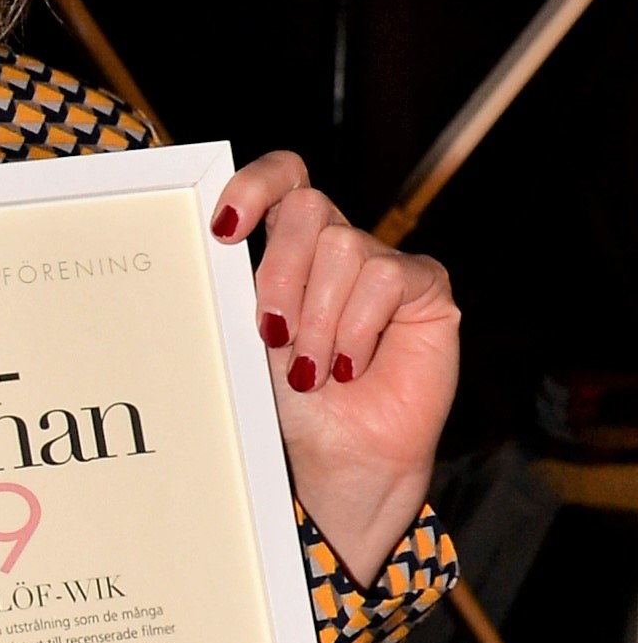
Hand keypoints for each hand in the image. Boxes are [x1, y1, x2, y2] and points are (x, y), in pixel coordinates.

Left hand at [213, 154, 458, 585]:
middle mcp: (339, 249)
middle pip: (309, 208)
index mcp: (292, 250)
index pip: (283, 181)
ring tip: (315, 372)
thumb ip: (246, 292)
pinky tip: (353, 366)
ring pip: (345, 247)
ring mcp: (385, 265)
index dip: (255, 185)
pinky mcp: (425, 289)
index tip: (224, 229)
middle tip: (275, 336)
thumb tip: (217, 241)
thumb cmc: (295, 409)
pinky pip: (387, 276)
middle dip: (281, 275)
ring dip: (320, 319)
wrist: (341, 461)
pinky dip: (358, 326)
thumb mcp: (255, 344)